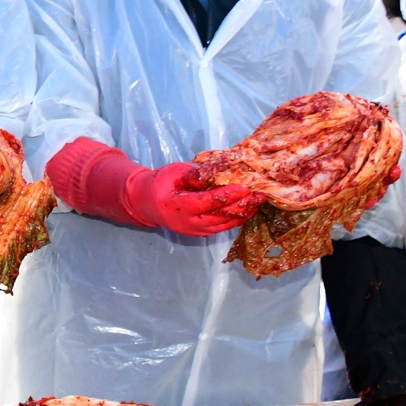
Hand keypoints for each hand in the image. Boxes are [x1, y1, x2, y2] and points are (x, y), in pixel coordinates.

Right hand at [123, 162, 263, 235]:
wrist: (146, 203)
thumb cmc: (160, 183)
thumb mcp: (175, 172)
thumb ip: (196, 175)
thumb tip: (219, 174)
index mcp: (178, 205)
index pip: (208, 201)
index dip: (228, 195)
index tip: (245, 187)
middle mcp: (188, 222)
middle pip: (221, 216)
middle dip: (242, 205)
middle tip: (260, 194)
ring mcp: (195, 231)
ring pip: (225, 224)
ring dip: (243, 213)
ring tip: (258, 201)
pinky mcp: (201, 233)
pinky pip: (222, 227)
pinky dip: (236, 218)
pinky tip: (248, 208)